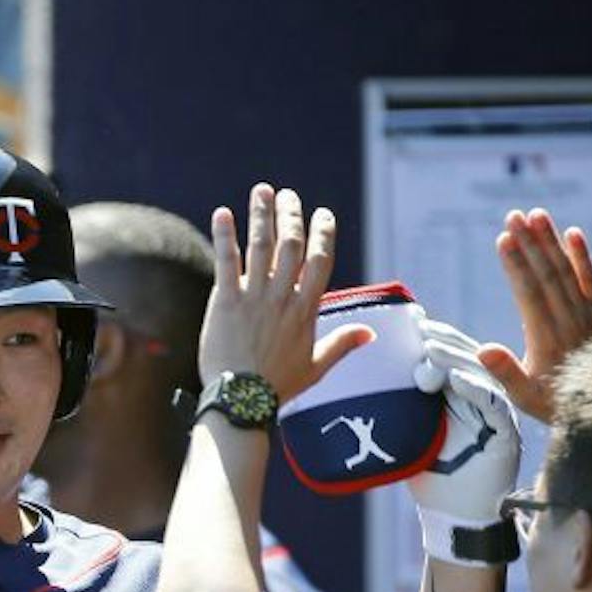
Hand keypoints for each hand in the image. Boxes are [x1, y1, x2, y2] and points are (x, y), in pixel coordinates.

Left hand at [199, 184, 371, 399]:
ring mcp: (254, 297)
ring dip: (262, 215)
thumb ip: (342, 344)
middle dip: (291, 215)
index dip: (323, 233)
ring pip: (261, 246)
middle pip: (291, 245)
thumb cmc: (277, 386)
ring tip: (262, 191)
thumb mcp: (316, 367)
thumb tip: (369, 333)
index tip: (322, 213)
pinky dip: (225, 236)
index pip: (320, 260)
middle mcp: (283, 297)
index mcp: (306, 309)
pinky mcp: (226, 302)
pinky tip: (223, 214)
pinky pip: (226, 262)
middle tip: (288, 194)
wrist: (242, 400)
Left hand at [410, 321, 521, 523]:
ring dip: (454, 359)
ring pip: (480, 375)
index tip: (412, 319)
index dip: (435, 336)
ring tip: (430, 348)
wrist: (454, 516)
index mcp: (463, 395)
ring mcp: (497, 414)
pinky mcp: (506, 432)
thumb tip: (371, 377)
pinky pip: (492, 403)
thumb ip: (405, 406)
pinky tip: (454, 378)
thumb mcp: (413, 434)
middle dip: (444, 341)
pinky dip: (473, 388)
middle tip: (420, 328)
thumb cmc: (431, 476)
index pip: (452, 356)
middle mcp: (484, 399)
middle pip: (468, 359)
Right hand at [484, 208, 591, 423]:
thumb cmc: (556, 404)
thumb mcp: (526, 397)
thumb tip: (483, 350)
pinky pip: (591, 280)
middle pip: (548, 275)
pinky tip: (573, 233)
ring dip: (551, 242)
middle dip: (530, 243)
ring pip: (567, 272)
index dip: (517, 265)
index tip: (504, 239)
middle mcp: (570, 321)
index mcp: (548, 339)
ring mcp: (587, 315)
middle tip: (513, 215)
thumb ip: (507, 373)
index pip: (530, 294)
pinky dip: (583, 257)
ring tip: (536, 214)